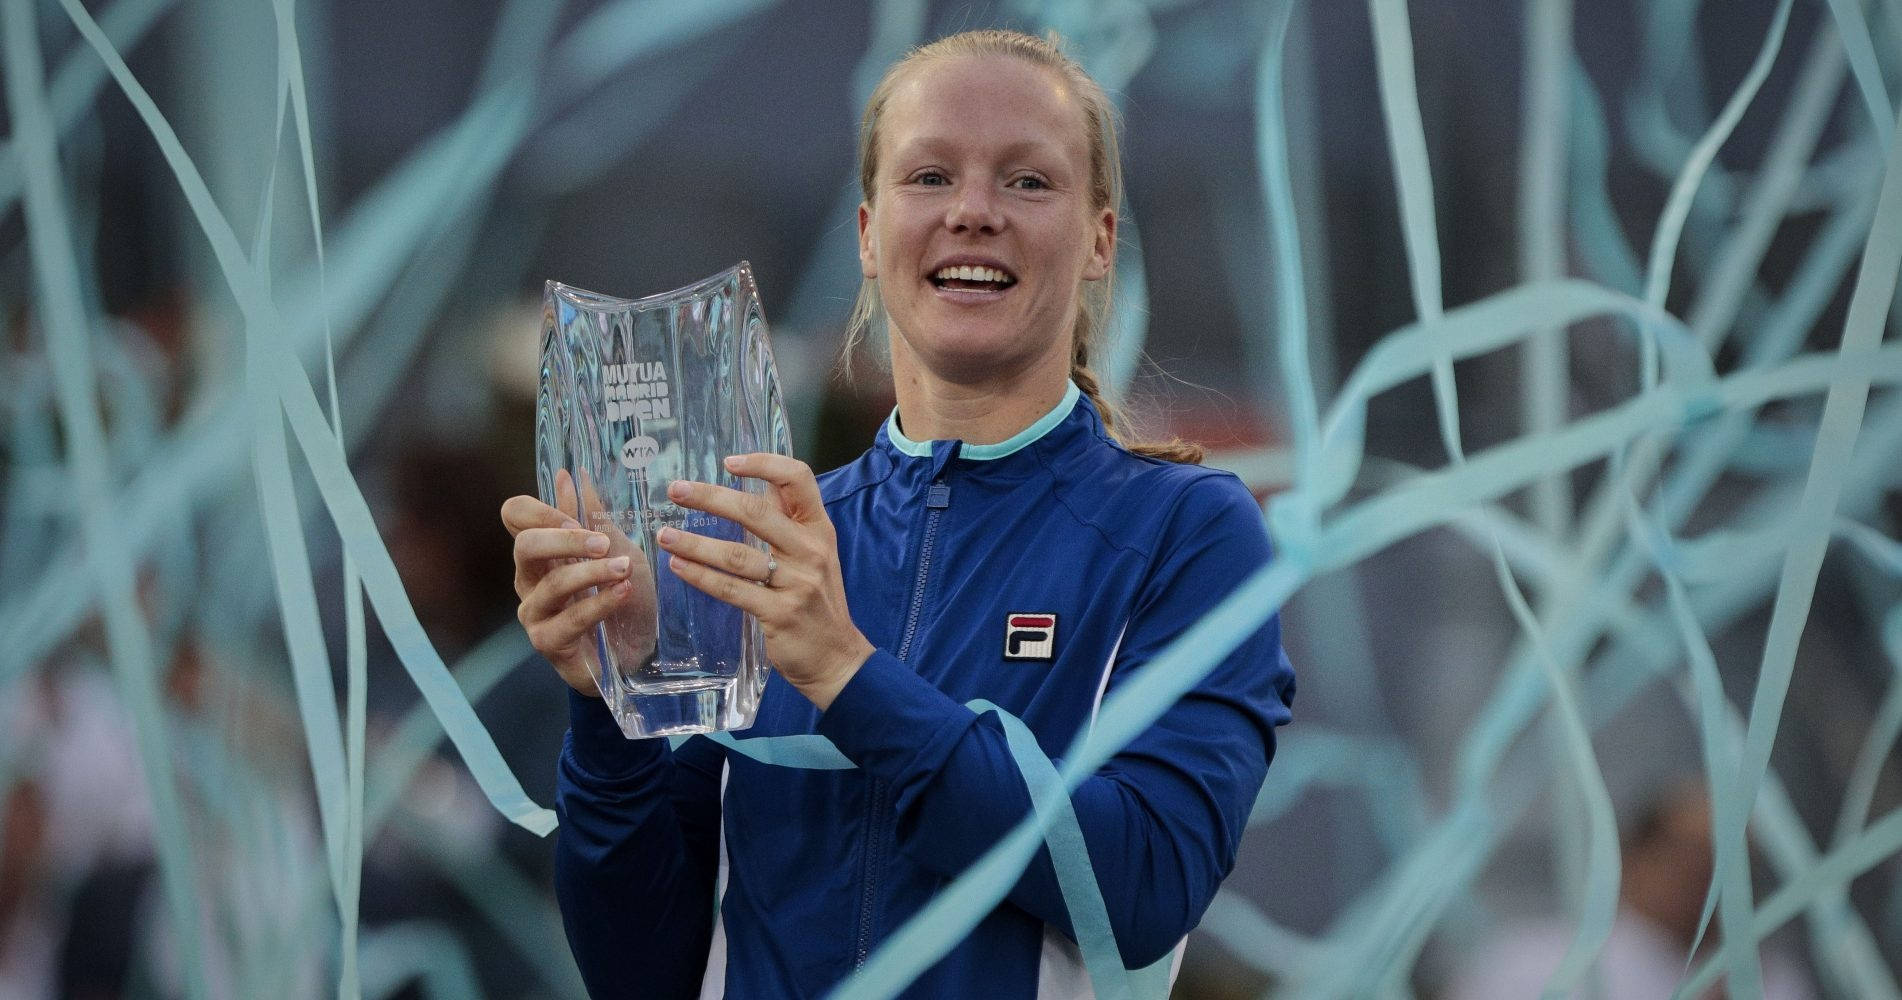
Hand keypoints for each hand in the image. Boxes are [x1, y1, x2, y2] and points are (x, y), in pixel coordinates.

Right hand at [502, 469, 654, 696]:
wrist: (641, 649)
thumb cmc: (626, 597)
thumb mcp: (618, 549)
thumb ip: (593, 516)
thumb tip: (570, 474)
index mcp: (542, 550)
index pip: (514, 515)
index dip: (536, 509)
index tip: (572, 515)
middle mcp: (529, 578)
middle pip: (525, 546)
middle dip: (565, 540)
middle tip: (602, 544)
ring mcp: (535, 612)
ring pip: (551, 584)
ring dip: (592, 573)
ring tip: (623, 569)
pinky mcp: (548, 642)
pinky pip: (569, 620)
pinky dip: (599, 604)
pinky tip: (623, 593)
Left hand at [658, 454, 873, 710]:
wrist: (836, 656)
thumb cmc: (817, 600)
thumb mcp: (814, 553)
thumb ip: (788, 520)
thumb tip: (759, 483)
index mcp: (819, 529)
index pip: (798, 479)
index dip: (764, 463)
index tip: (728, 462)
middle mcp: (810, 551)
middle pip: (756, 513)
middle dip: (711, 498)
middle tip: (676, 490)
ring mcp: (796, 583)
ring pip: (737, 555)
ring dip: (695, 543)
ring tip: (664, 535)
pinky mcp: (779, 614)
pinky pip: (732, 590)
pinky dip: (701, 576)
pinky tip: (678, 567)